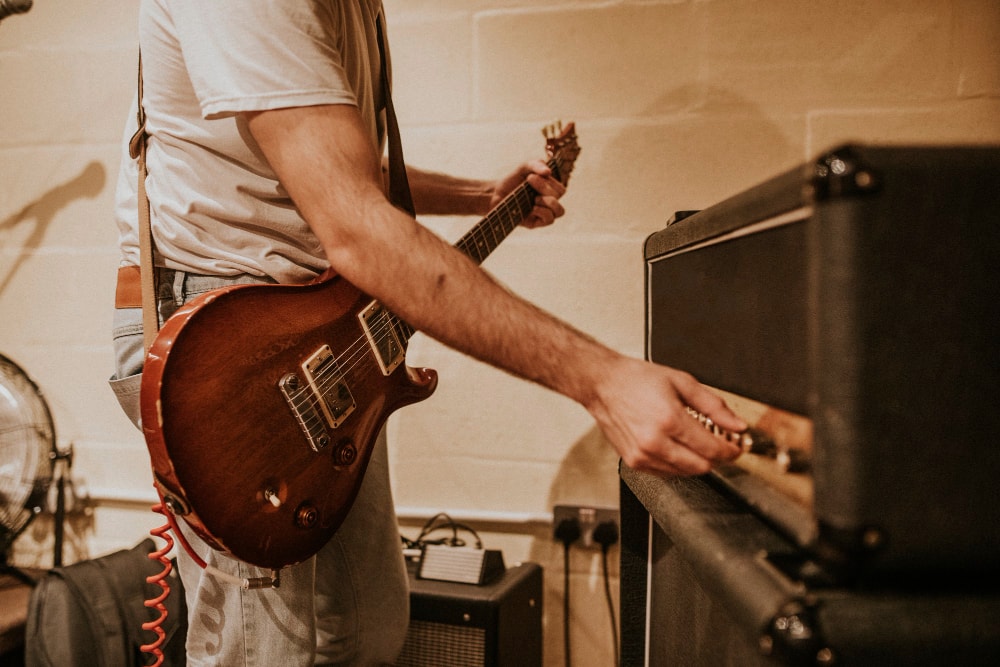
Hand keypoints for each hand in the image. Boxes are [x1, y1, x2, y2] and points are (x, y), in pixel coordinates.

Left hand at [490, 160, 565, 228]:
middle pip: (560, 196)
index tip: (530, 177)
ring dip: (550, 202)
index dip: (549, 182)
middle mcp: (548, 201)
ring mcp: (542, 213)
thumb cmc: (511, 181)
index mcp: (549, 189)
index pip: (560, 188)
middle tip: (529, 181)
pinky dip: (544, 212)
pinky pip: (549, 220)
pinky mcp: (535, 222)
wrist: (495, 194)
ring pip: (560, 211)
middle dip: (545, 187)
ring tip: (535, 198)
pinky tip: (533, 207)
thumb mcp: (523, 167)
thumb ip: (536, 164)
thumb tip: (548, 172)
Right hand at [586, 357, 745, 475]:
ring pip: (685, 473)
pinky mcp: (634, 462)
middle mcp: (654, 442)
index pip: (711, 449)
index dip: (730, 451)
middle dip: (716, 458)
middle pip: (701, 466)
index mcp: (668, 419)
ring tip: (696, 442)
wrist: (602, 384)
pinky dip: (678, 464)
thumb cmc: (636, 380)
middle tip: (720, 445)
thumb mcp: (682, 382)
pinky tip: (677, 446)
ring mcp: (642, 455)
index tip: (736, 447)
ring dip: (697, 461)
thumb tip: (737, 425)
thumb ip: (714, 405)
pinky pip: (666, 473)